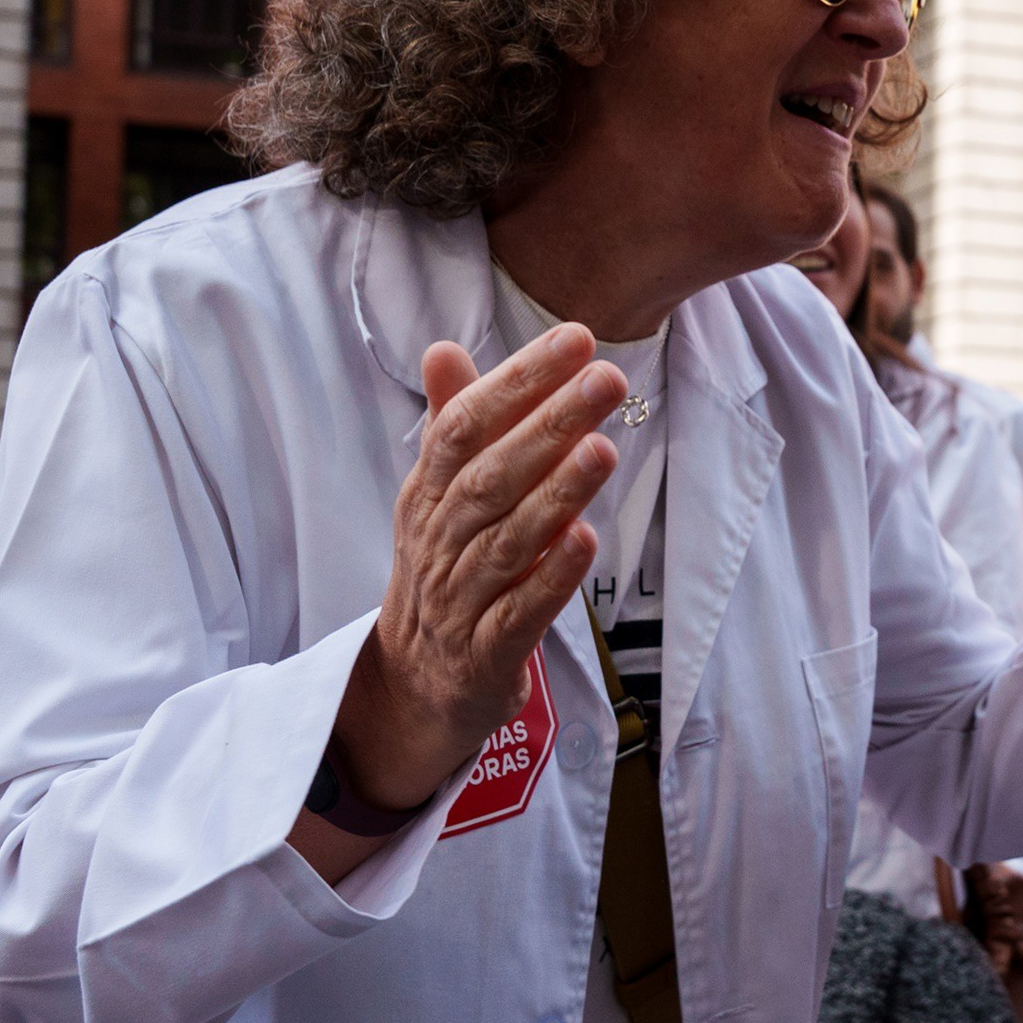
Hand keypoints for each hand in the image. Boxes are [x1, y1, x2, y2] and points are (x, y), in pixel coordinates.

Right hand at [336, 330, 623, 812]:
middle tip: (606, 377)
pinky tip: (587, 541)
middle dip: (548, 422)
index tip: (575, 338)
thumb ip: (450, 424)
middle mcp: (438, 541)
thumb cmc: (444, 573)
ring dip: (556, 493)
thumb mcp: (438, 498)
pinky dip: (552, 576)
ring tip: (603, 449)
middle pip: (490, 476)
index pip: (463, 426)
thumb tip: (443, 348)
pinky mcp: (485, 653)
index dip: (516, 381)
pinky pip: (519, 611)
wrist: (415, 684)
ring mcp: (459, 599)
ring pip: (505, 540)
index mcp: (427, 496)